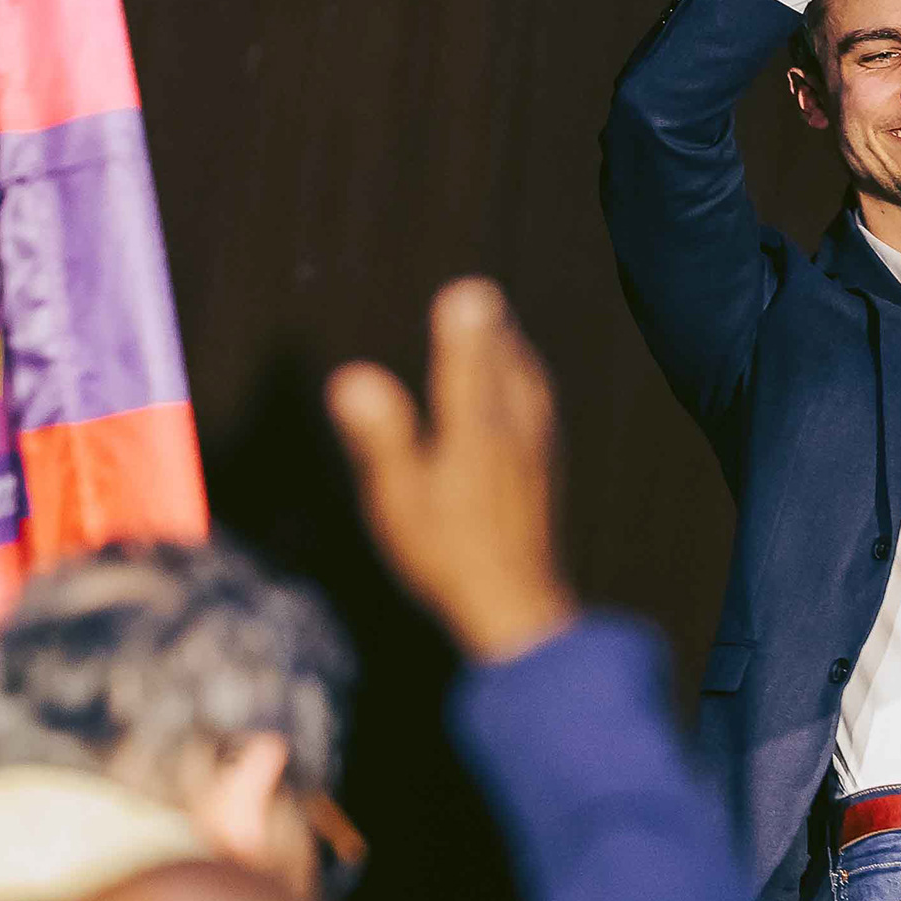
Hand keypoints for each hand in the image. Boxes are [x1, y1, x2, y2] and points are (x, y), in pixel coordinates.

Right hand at [326, 279, 579, 666]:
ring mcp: (539, 447)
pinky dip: (526, 382)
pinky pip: (541, 406)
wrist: (518, 608)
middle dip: (489, 328)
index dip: (467, 320)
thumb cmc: (449, 555)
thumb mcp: (400, 500)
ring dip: (512, 351)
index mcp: (477, 426)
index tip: (464, 291)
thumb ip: (380, 434)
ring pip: (531, 381)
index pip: (475, 354)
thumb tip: (352, 379)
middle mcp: (515, 426)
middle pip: (509, 358)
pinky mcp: (549, 469)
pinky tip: (522, 392)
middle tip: (474, 298)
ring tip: (498, 332)